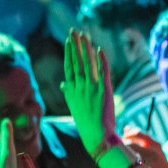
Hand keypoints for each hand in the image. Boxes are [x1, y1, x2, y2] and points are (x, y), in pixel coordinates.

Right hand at [61, 29, 118, 156]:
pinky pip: (102, 72)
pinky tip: (99, 49)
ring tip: (85, 35)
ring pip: (87, 63)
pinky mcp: (104, 90)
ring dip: (86, 48)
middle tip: (74, 31)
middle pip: (76, 62)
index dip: (69, 53)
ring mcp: (91, 88)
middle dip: (75, 45)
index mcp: (71, 90)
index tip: (69, 41)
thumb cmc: (86, 122)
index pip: (69, 67)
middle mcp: (79, 87)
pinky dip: (101, 60)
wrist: (96, 136)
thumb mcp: (73, 106)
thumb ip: (68, 92)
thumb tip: (63, 84)